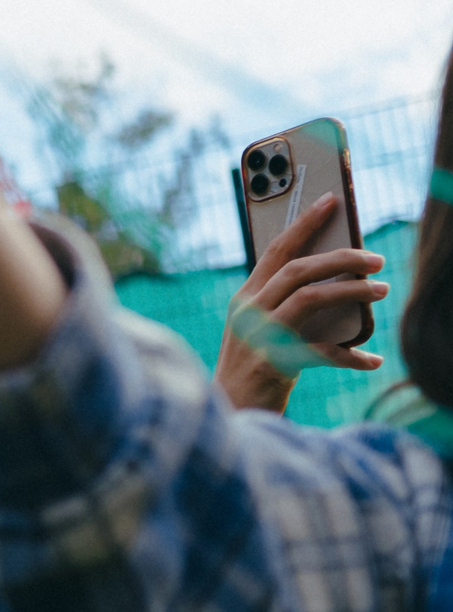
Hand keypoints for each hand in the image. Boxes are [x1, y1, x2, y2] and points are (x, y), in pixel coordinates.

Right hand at [216, 192, 385, 412]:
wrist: (231, 411)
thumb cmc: (254, 367)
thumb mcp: (261, 328)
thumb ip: (285, 303)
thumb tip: (338, 281)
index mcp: (245, 297)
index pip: (276, 250)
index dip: (304, 222)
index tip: (332, 200)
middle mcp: (249, 311)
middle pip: (299, 270)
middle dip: (342, 258)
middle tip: (376, 259)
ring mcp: (260, 336)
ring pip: (311, 298)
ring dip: (351, 291)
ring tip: (380, 290)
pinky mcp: (274, 362)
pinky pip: (322, 352)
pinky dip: (351, 356)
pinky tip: (371, 360)